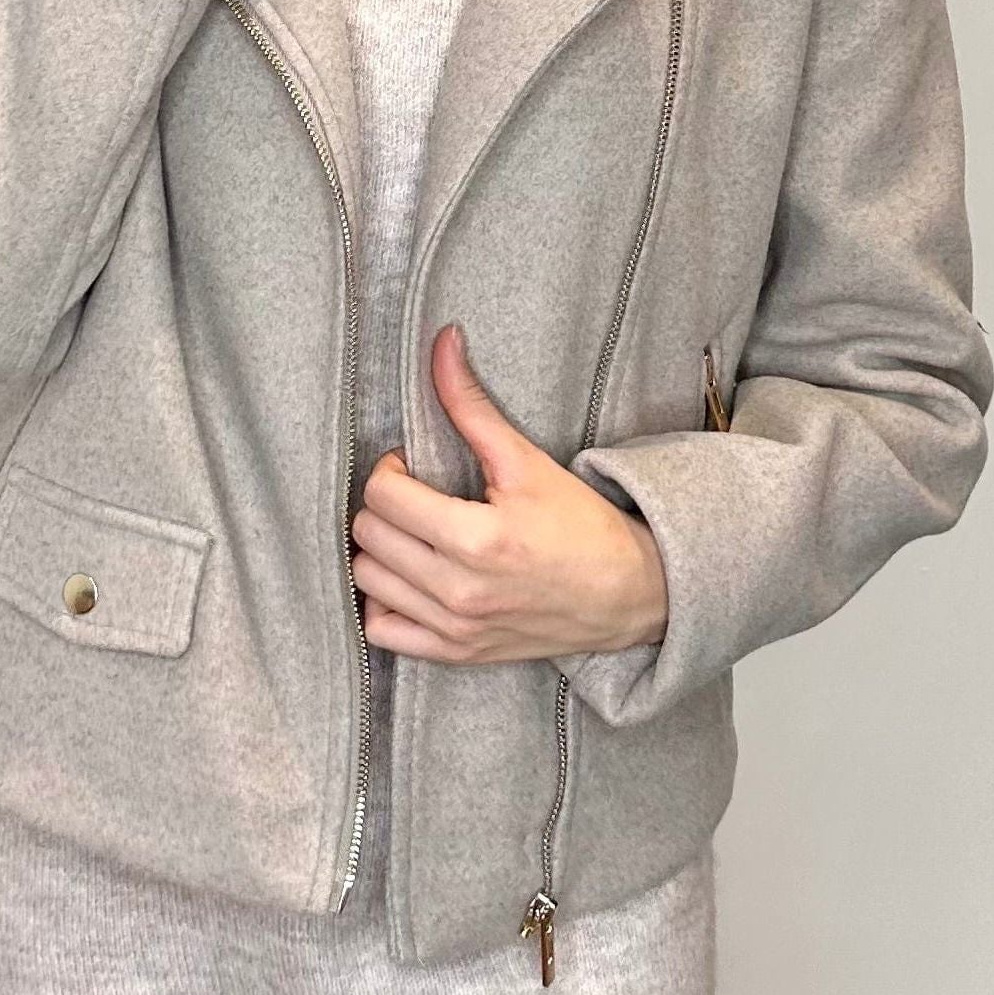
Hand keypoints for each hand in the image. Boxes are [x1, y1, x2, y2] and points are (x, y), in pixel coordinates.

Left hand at [350, 322, 668, 667]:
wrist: (626, 595)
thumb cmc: (580, 526)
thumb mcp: (526, 462)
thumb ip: (472, 405)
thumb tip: (442, 341)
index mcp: (476, 538)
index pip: (383, 496)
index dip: (389, 470)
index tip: (412, 468)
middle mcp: (458, 589)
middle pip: (368, 536)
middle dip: (383, 506)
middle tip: (412, 497)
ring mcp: (455, 627)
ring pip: (367, 580)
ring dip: (380, 550)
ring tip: (411, 534)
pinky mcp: (455, 653)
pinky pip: (382, 631)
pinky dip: (383, 603)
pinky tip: (407, 579)